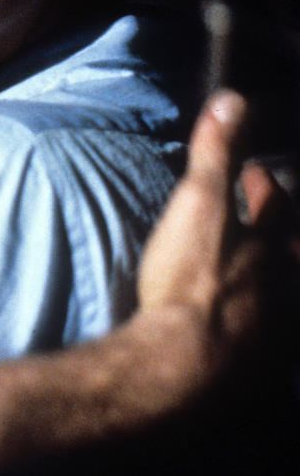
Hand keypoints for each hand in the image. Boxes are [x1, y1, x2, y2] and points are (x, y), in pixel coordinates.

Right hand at [137, 89, 298, 398]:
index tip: (254, 176)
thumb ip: (216, 154)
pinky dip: (264, 336)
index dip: (266, 189)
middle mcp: (286, 290)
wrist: (187, 371)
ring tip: (255, 281)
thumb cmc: (192, 282)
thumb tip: (234, 99)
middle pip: (293, 258)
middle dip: (282, 238)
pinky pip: (272, 350)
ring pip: (286, 303)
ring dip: (273, 288)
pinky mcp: (262, 376)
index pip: (279, 208)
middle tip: (265, 229)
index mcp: (273, 248)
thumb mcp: (198, 206)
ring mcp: (278, 336)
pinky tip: (247, 340)